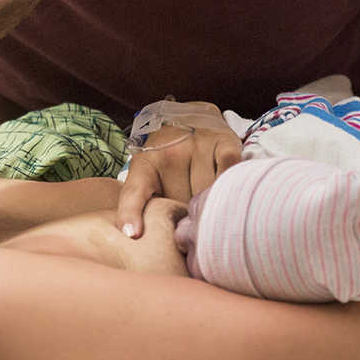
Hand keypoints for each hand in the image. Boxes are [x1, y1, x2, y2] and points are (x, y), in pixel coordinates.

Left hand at [117, 111, 241, 237]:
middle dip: (187, 216)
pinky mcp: (223, 141)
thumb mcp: (149, 178)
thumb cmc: (170, 160)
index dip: (131, 212)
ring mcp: (197, 145)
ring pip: (207, 190)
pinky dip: (228, 183)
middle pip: (182, 202)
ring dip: (210, 203)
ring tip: (210, 203)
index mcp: (145, 164)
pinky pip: (228, 169)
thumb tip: (152, 240)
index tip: (133, 234)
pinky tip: (227, 189)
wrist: (192, 118)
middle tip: (190, 217)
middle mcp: (170, 152)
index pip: (135, 191)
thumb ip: (147, 207)